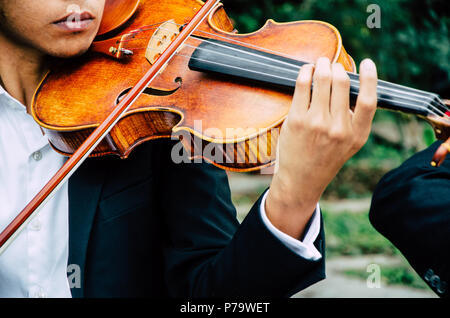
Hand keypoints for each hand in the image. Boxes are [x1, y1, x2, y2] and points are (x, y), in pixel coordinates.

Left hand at [266, 57, 377, 238]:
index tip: (367, 62)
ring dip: (321, 65)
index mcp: (357, 135)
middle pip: (342, 84)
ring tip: (320, 62)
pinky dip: (305, 73)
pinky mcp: (297, 120)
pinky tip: (306, 71)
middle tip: (332, 63)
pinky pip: (303, 86)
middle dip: (337, 67)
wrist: (301, 180)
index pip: (368, 100)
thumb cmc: (324, 158)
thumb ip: (354, 119)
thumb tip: (350, 85)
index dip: (370, 78)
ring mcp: (317, 123)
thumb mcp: (349, 144)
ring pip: (323, 80)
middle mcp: (339, 129)